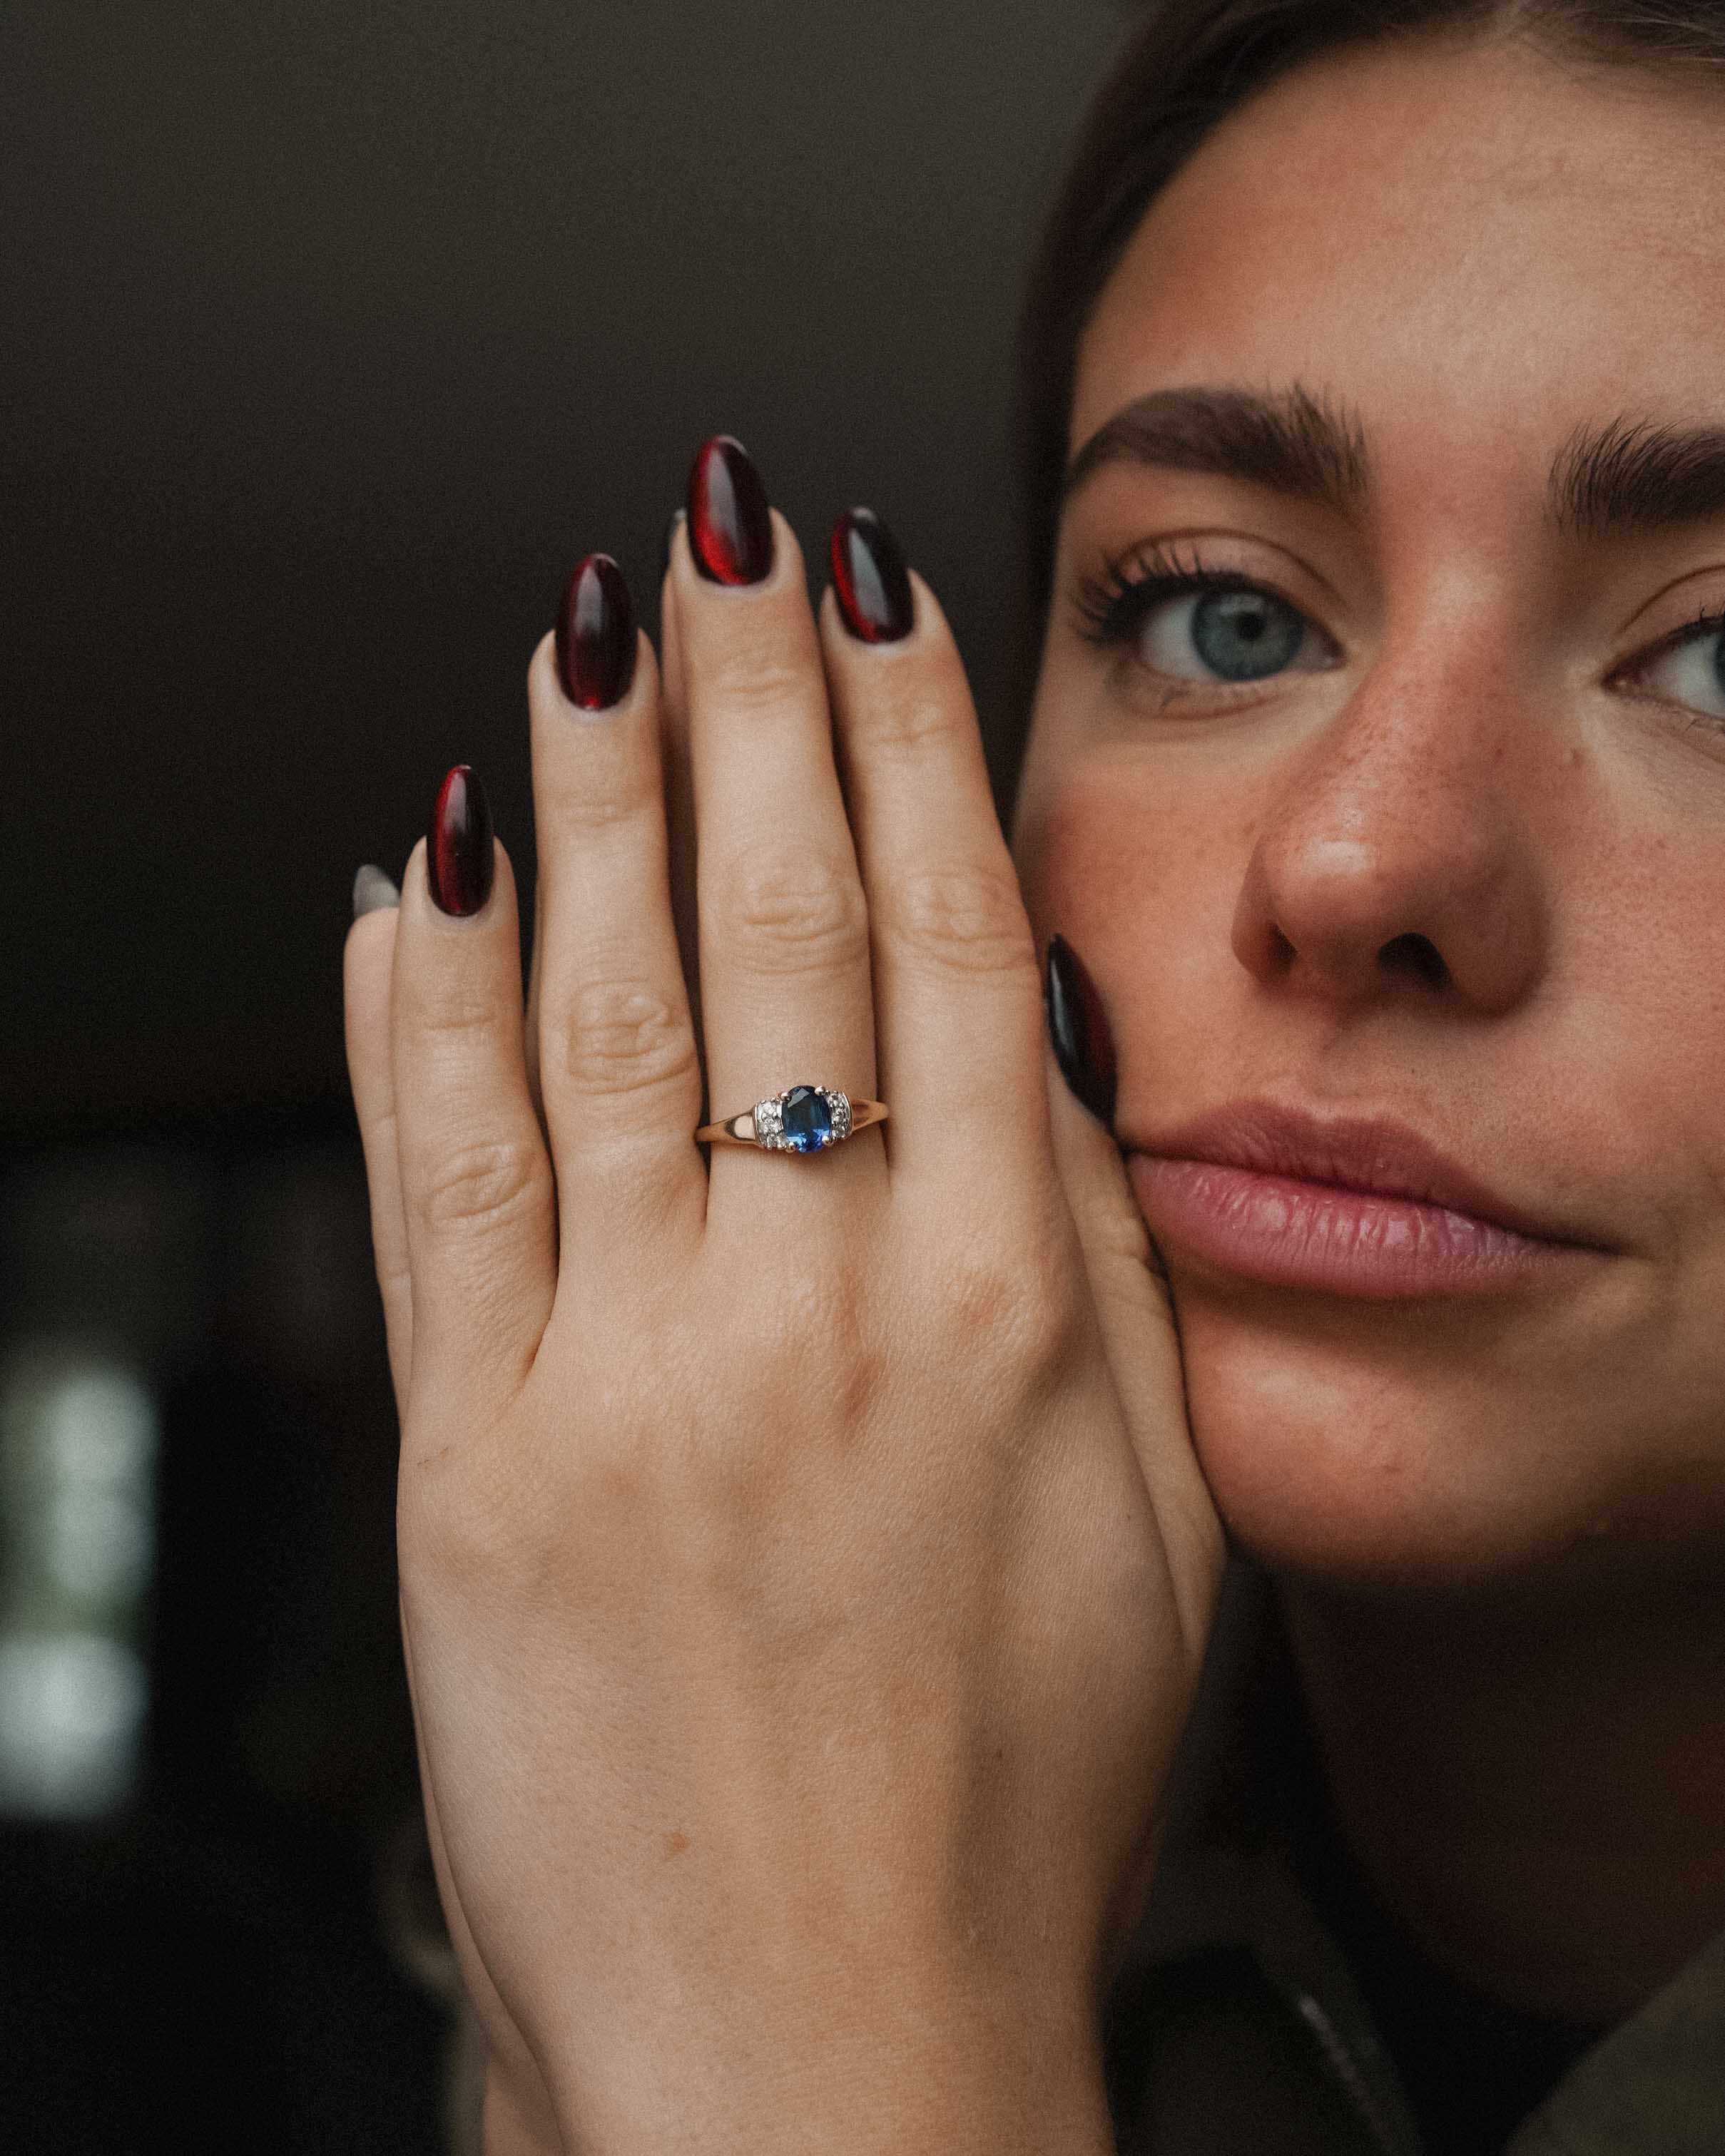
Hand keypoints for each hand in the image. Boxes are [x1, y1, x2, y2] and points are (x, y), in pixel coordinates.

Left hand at [343, 446, 1222, 2155]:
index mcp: (1007, 1316)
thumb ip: (1099, 1269)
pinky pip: (439, 1184)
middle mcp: (819, 1313)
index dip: (910, 747)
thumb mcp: (1152, 1523)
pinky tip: (408, 871)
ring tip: (575, 634)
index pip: (955, 947)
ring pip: (601, 1015)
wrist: (819, 2043)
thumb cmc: (1009, 1800)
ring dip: (584, 799)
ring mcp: (631, 1378)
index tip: (875, 602)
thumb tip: (1042, 1054)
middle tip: (718, 532)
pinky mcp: (474, 1463)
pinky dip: (415, 1008)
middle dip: (746, 700)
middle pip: (781, 931)